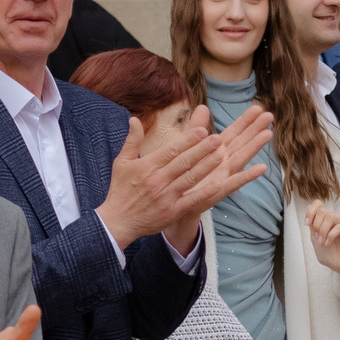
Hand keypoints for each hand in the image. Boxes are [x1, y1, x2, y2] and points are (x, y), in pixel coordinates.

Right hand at [100, 106, 265, 252]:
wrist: (117, 221)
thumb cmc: (121, 189)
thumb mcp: (122, 162)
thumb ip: (132, 140)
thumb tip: (134, 119)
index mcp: (147, 166)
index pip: (171, 151)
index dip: (188, 140)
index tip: (202, 130)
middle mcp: (157, 180)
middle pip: (183, 162)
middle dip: (202, 150)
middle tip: (218, 139)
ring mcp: (166, 196)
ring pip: (189, 178)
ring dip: (206, 166)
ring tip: (221, 155)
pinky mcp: (172, 211)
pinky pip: (191, 200)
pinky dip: (204, 192)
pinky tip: (218, 184)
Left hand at [305, 203, 339, 282]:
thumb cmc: (329, 254)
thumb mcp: (316, 239)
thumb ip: (313, 227)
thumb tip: (311, 217)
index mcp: (326, 219)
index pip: (318, 204)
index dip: (310, 211)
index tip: (307, 224)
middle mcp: (335, 219)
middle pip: (323, 210)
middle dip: (316, 224)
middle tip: (318, 238)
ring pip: (330, 216)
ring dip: (323, 230)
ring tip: (322, 241)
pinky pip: (339, 227)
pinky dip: (330, 235)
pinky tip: (328, 243)